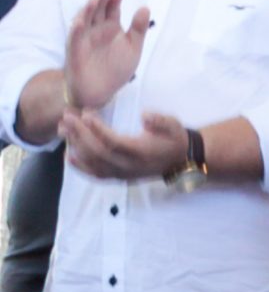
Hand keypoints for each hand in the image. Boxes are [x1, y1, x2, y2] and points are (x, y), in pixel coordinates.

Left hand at [59, 110, 186, 180]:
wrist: (181, 159)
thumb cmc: (174, 138)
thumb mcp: (173, 124)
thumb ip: (160, 120)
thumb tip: (144, 115)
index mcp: (141, 151)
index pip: (113, 142)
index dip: (97, 129)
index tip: (85, 114)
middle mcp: (128, 165)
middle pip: (97, 152)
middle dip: (79, 134)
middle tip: (67, 117)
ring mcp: (122, 173)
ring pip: (92, 163)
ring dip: (75, 146)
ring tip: (63, 129)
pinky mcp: (118, 177)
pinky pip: (95, 174)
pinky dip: (79, 166)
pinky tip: (68, 154)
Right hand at [63, 0, 148, 111]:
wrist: (101, 90)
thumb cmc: (117, 68)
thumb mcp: (133, 48)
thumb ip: (138, 29)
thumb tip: (145, 7)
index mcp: (112, 28)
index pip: (112, 9)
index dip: (115, 0)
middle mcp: (97, 30)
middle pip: (98, 11)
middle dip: (101, 0)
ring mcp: (84, 39)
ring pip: (84, 21)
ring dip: (87, 10)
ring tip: (94, 0)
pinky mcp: (75, 51)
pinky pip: (74, 39)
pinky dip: (76, 30)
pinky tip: (80, 22)